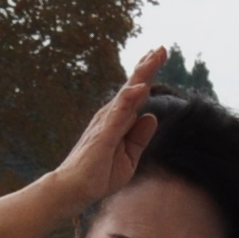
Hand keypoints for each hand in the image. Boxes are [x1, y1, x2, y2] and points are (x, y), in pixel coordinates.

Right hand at [43, 49, 168, 211]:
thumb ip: (139, 137)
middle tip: (162, 48)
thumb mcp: (129, 156)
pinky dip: (129, 99)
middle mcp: (111, 116)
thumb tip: (151, 116)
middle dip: (147, 66)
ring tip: (154, 56)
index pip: (136, 94)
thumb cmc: (99, 174)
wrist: (76, 189)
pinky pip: (119, 114)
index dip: (147, 75)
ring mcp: (106, 123)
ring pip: (127, 93)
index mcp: (119, 121)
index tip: (159, 55)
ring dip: (141, 74)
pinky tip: (141, 88)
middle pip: (133, 87)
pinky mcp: (103, 134)